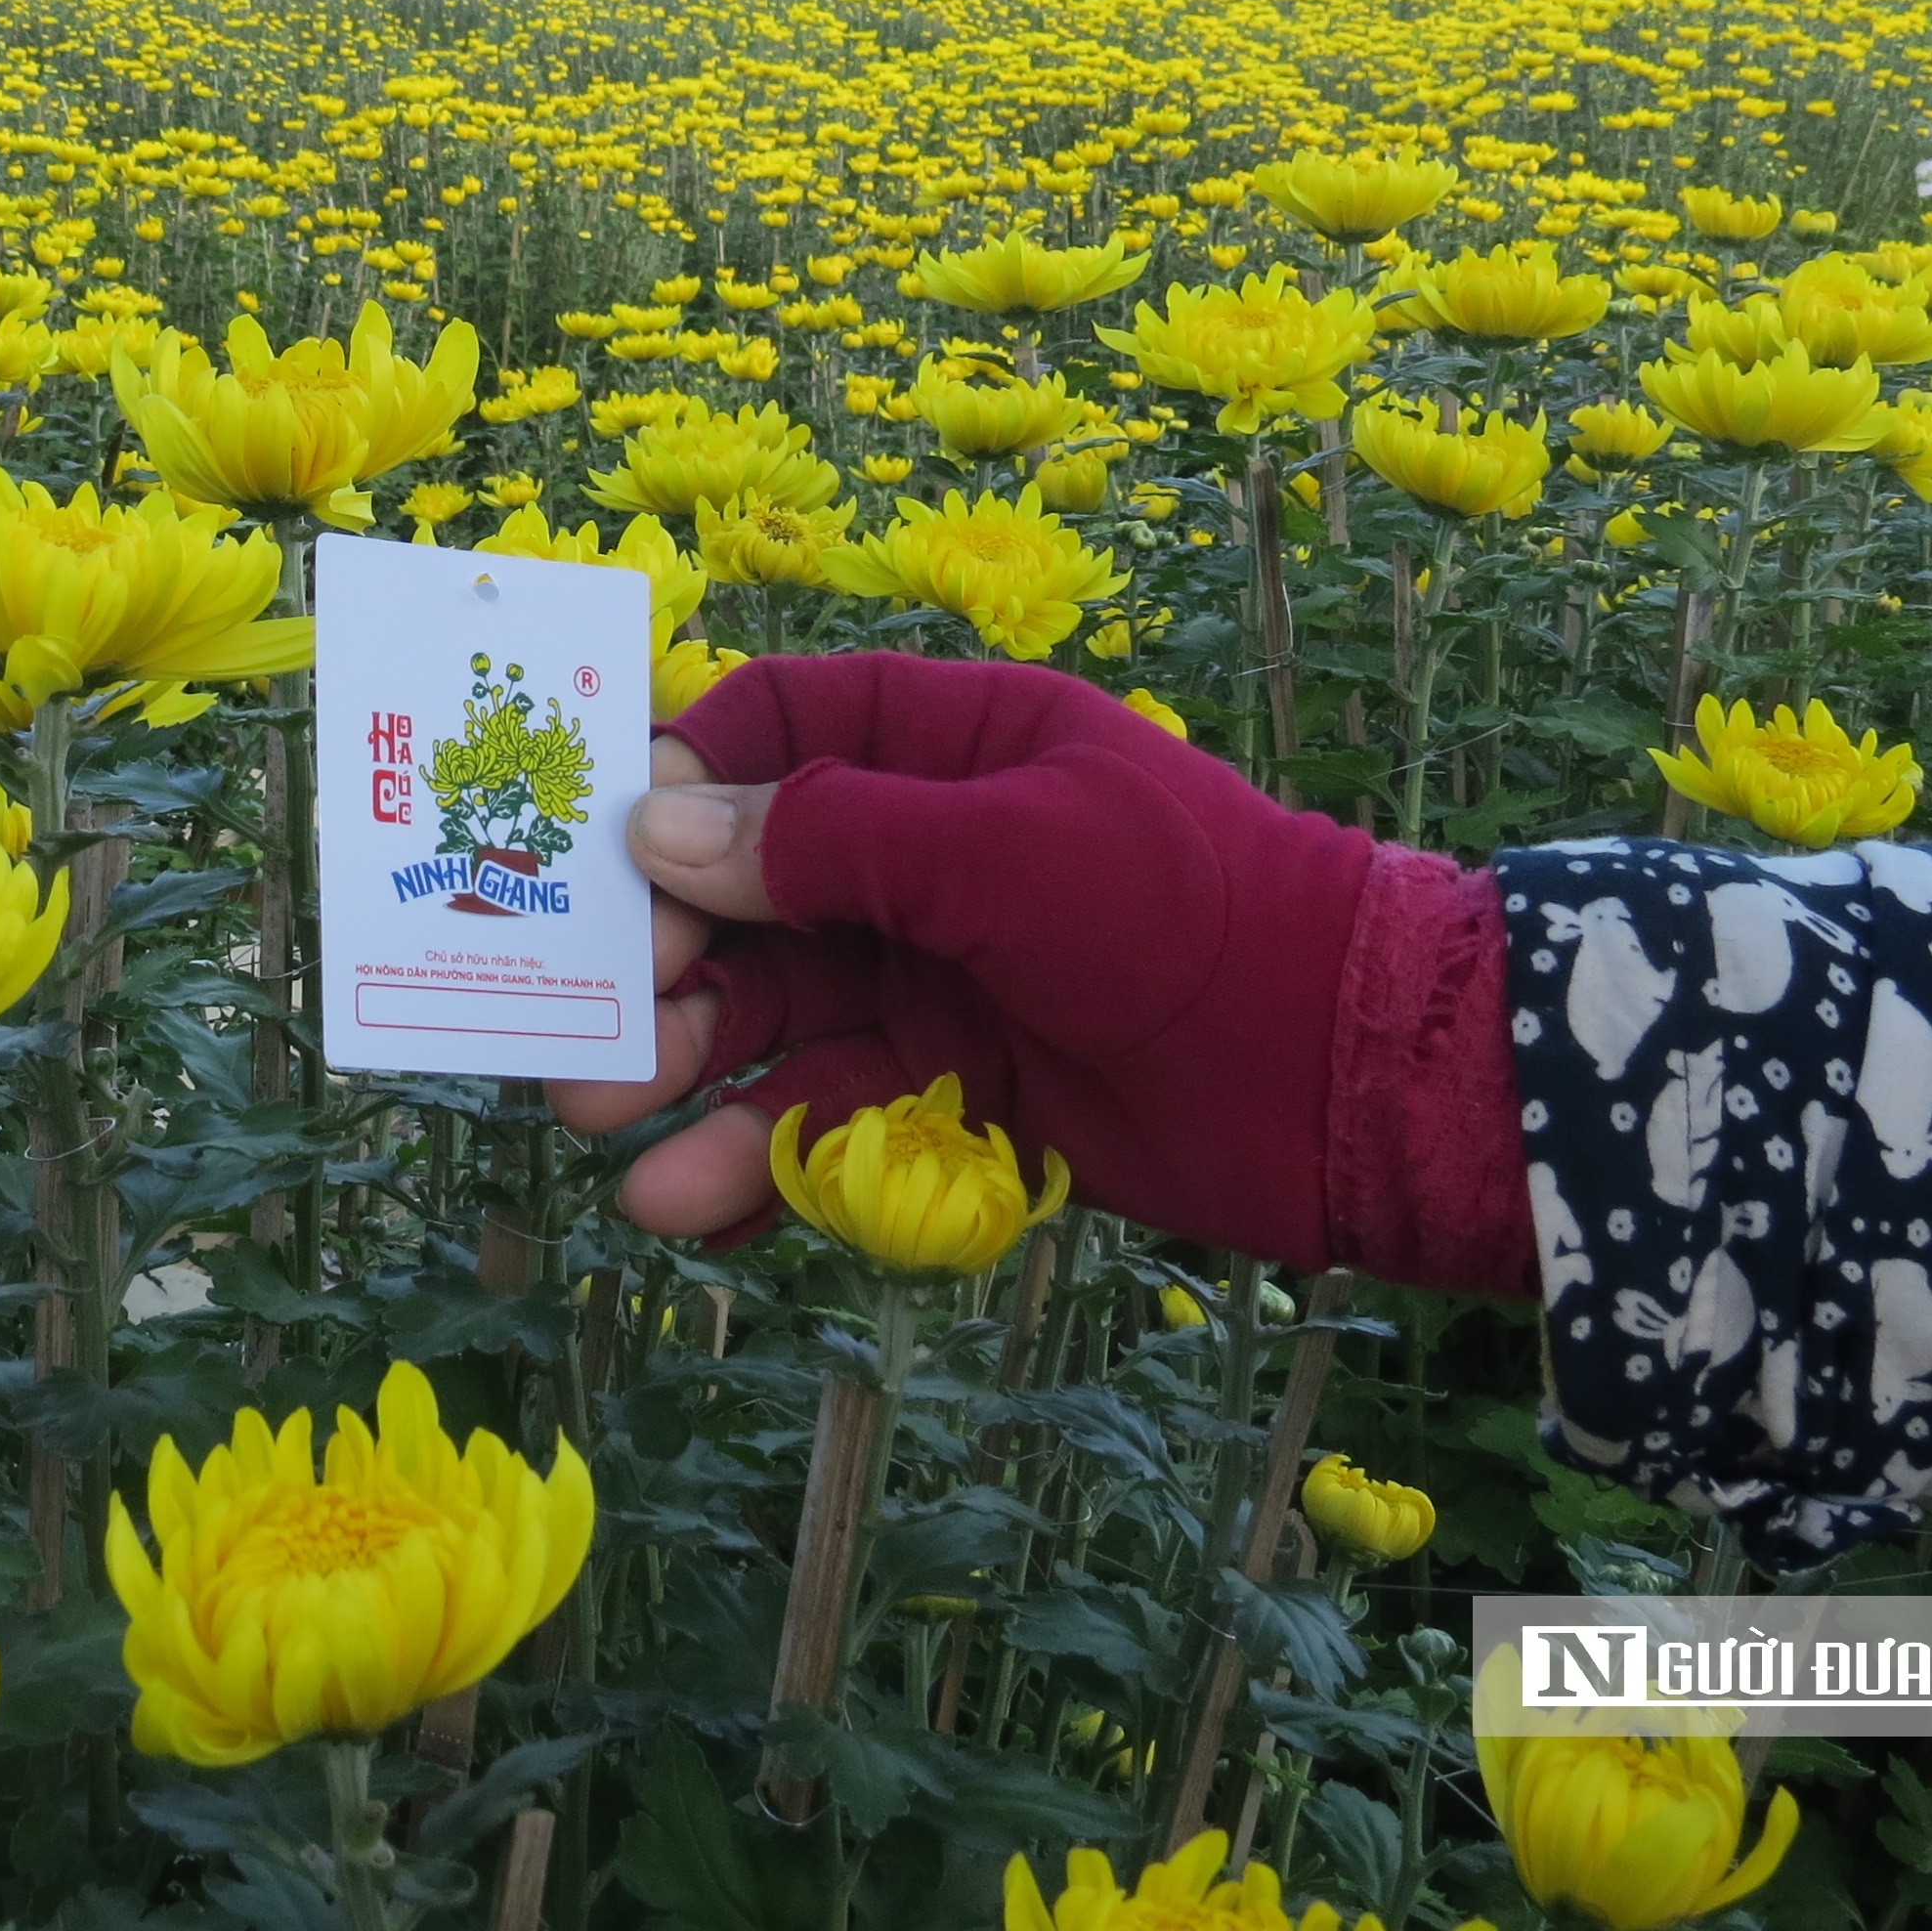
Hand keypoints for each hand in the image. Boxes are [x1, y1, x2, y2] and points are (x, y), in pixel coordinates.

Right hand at [547, 655, 1380, 1268]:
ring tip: (606, 1124)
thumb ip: (829, 840)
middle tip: (583, 1023)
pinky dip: (755, 1155)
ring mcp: (942, 973)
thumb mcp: (1005, 851)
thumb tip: (656, 827)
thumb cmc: (1187, 912)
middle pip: (747, 888)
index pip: (774, 727)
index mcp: (950, 742)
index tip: (594, 853)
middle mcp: (929, 852)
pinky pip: (830, 1112)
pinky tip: (683, 1202)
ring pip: (777, 1014)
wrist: (1348, 1078)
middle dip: (659, 954)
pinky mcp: (962, 1088)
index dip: (675, 779)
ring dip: (686, 1067)